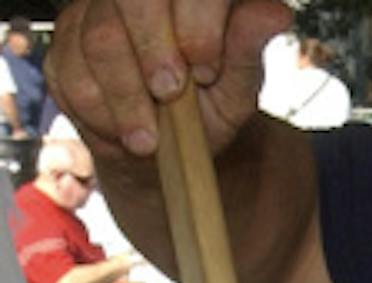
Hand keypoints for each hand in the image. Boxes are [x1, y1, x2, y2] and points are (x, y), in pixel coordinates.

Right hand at [47, 0, 291, 159]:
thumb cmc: (208, 107)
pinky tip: (124, 126)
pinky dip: (100, 111)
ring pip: (98, 39)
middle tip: (169, 94)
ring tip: (149, 135)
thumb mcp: (237, 89)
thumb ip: (246, 51)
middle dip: (151, 50)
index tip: (205, 70)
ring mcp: (93, 12)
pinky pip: (69, 72)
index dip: (194, 22)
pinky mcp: (64, 42)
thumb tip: (274, 12)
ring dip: (126, 97)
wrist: (165, 146)